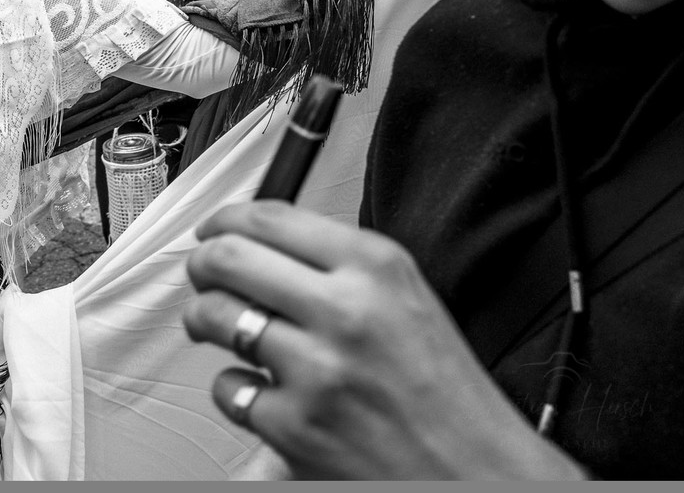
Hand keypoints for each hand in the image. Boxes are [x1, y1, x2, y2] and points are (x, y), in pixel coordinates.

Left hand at [180, 201, 585, 479]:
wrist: (481, 476)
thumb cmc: (447, 395)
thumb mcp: (408, 300)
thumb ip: (340, 265)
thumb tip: (260, 242)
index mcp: (377, 268)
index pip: (270, 217)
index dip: (224, 219)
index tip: (213, 228)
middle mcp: (346, 311)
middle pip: (229, 257)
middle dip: (202, 263)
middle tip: (203, 273)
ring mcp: (316, 370)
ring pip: (215, 316)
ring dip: (205, 319)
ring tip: (218, 326)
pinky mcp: (293, 425)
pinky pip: (229, 387)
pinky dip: (236, 388)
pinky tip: (262, 390)